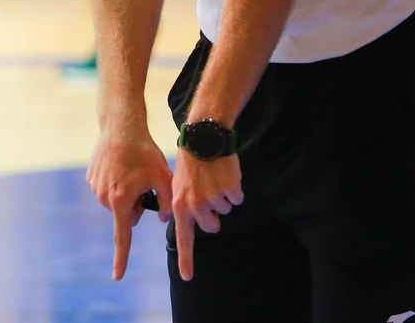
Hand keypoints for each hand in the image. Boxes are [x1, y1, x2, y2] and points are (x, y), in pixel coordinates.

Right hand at [87, 122, 172, 279]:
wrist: (120, 126)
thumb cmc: (144, 151)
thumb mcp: (163, 177)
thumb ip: (167, 203)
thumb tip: (164, 219)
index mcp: (122, 200)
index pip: (122, 236)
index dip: (121, 258)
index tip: (118, 277)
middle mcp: (104, 197)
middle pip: (126, 214)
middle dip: (136, 204)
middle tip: (143, 181)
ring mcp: (95, 188)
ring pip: (117, 202)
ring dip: (127, 193)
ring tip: (132, 169)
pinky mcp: (90, 178)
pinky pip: (107, 190)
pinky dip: (116, 182)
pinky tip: (121, 164)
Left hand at [170, 150, 242, 282]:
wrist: (203, 138)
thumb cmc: (190, 161)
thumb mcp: (177, 183)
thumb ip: (180, 205)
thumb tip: (177, 221)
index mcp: (181, 205)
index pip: (184, 239)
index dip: (186, 260)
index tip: (187, 277)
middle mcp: (196, 205)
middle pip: (212, 226)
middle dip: (214, 214)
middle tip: (207, 192)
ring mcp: (213, 198)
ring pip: (225, 210)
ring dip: (223, 197)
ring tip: (214, 179)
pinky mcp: (230, 190)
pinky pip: (237, 199)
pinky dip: (234, 188)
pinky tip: (225, 174)